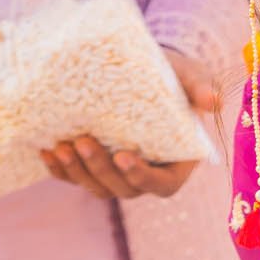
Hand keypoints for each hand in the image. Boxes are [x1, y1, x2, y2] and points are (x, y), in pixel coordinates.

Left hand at [39, 48, 217, 200]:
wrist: (146, 70)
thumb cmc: (175, 76)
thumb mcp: (191, 76)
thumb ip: (201, 87)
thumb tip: (213, 102)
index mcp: (175, 164)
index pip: (162, 184)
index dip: (142, 177)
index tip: (124, 156)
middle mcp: (146, 175)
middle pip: (124, 189)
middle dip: (101, 170)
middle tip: (83, 141)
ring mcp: (118, 173)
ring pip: (97, 187)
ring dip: (77, 172)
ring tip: (60, 146)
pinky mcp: (94, 164)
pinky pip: (76, 176)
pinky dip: (61, 169)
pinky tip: (47, 151)